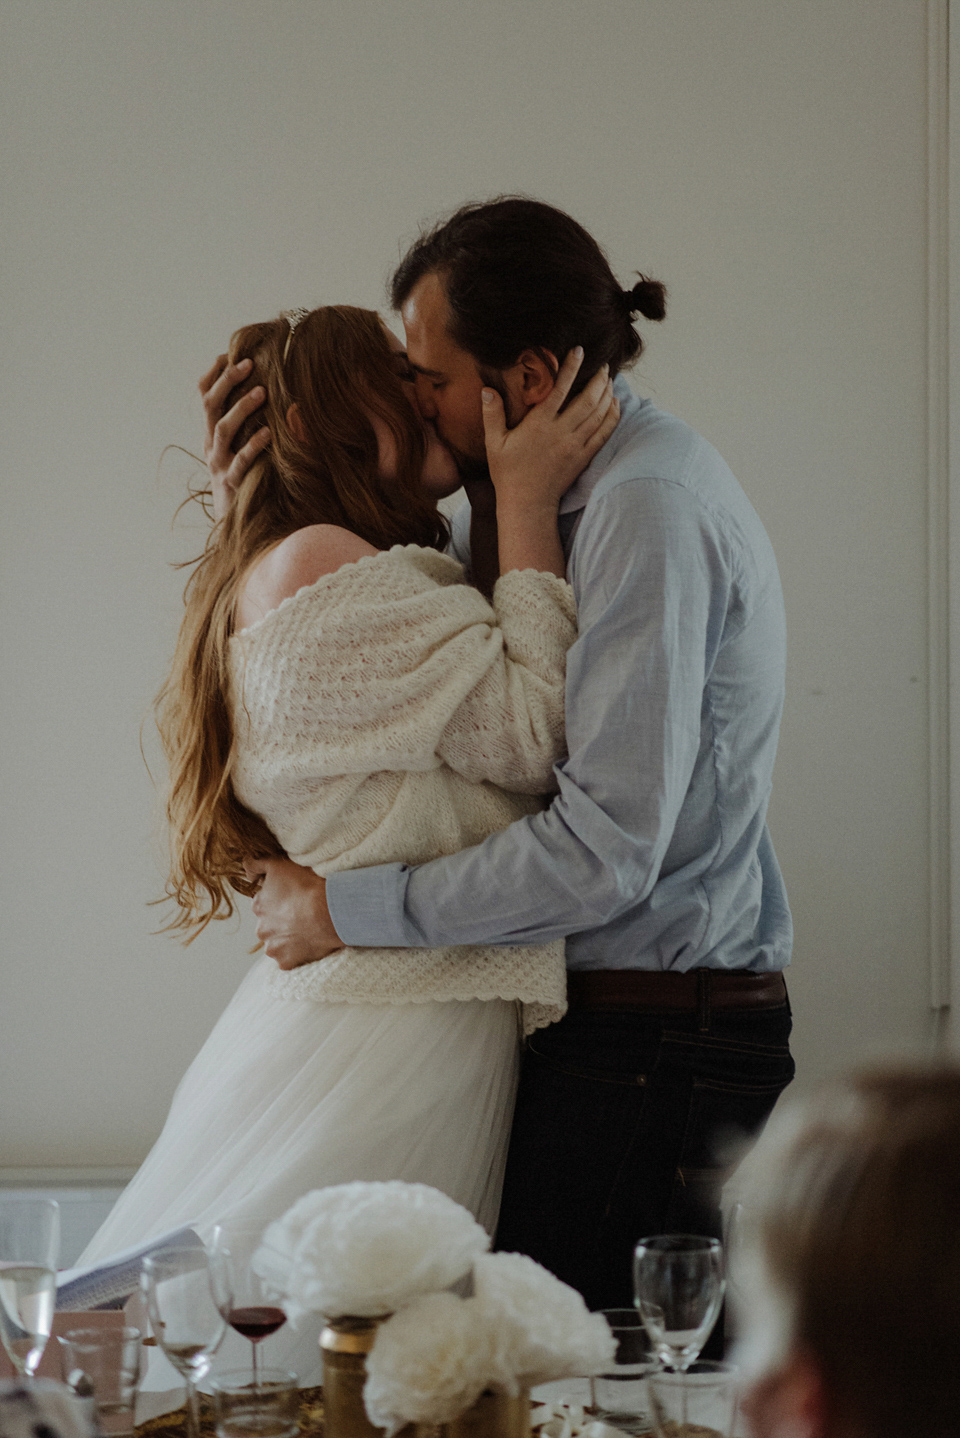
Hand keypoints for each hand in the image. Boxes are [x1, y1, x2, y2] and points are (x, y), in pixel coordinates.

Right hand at [198, 355, 270, 521]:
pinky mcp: (233, 485)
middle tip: (248, 364)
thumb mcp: (245, 449)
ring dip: (241, 408)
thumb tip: (277, 394)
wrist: (235, 525)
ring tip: (262, 391)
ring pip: (223, 430)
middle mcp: (212, 447)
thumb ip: (252, 426)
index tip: (228, 354)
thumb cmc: (248, 482)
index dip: (213, 375)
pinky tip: (269, 432)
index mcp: (213, 435)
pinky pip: (241, 463)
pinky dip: (254, 446)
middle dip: (227, 382)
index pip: (205, 397)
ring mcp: (219, 466)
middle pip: (211, 406)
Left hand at [244, 857, 343, 968]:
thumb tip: (246, 871)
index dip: (280, 900)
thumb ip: (255, 865)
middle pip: (270, 925)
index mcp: (258, 905)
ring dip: (289, 938)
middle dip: (282, 921)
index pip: (265, 903)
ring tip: (309, 929)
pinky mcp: (286, 962)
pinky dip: (298, 953)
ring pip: (278, 943)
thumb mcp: (278, 865)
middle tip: (303, 914)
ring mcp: (273, 948)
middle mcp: (261, 929)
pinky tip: (310, 943)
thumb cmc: (307, 885)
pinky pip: (290, 959)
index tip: (295, 898)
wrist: (329, 911)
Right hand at [481, 349, 619, 511]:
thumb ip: (492, 415)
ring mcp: (575, 446)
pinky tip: (615, 405)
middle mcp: (561, 432)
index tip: (579, 351)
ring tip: (610, 380)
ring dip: (607, 395)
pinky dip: (612, 417)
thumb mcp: (494, 443)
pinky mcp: (583, 458)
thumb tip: (487, 390)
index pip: (560, 389)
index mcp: (539, 424)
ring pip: (599, 414)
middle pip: (588, 400)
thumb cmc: (508, 473)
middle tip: (603, 365)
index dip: (571, 368)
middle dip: (598, 379)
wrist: (527, 504)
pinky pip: (604, 434)